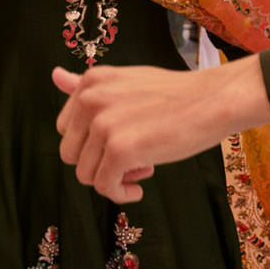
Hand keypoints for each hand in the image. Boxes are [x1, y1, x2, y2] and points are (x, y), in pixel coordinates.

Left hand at [54, 59, 269, 202]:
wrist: (215, 100)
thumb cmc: (178, 95)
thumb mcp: (128, 82)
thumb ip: (90, 87)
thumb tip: (54, 75)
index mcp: (90, 81)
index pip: (67, 128)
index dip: (93, 144)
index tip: (124, 142)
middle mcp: (91, 99)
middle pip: (70, 153)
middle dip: (99, 163)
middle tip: (135, 160)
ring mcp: (104, 124)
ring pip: (85, 174)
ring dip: (113, 179)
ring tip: (143, 168)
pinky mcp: (120, 150)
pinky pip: (104, 187)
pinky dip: (120, 193)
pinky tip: (140, 187)